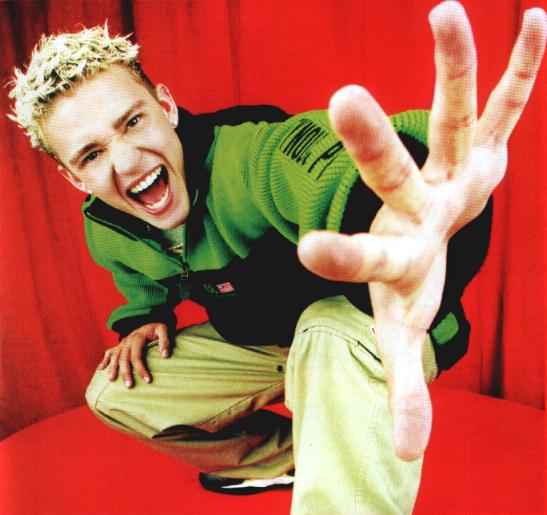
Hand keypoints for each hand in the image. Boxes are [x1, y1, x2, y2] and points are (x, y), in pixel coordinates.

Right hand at [97, 322, 170, 387]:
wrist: (149, 324)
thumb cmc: (156, 329)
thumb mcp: (163, 330)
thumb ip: (165, 341)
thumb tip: (165, 355)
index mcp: (137, 337)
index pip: (137, 356)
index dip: (141, 368)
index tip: (148, 380)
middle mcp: (127, 341)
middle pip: (123, 358)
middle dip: (125, 373)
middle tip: (129, 386)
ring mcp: (121, 344)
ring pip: (114, 357)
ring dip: (112, 369)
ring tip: (112, 380)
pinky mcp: (119, 346)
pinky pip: (109, 353)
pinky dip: (104, 360)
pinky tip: (101, 369)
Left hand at [298, 1, 545, 460]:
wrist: (423, 230)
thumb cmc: (408, 278)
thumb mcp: (403, 332)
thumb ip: (402, 388)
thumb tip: (404, 455)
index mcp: (395, 255)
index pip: (362, 261)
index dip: (339, 258)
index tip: (305, 250)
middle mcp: (415, 206)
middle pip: (390, 173)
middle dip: (370, 142)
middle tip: (342, 96)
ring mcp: (444, 172)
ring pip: (446, 116)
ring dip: (454, 68)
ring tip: (446, 10)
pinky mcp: (475, 149)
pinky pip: (503, 105)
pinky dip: (521, 70)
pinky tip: (536, 19)